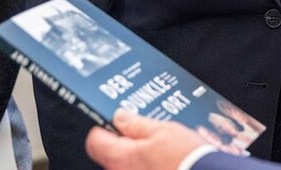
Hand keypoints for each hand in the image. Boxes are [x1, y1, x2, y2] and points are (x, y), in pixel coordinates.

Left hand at [86, 110, 207, 169]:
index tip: (114, 120)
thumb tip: (119, 116)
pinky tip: (163, 158)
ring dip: (137, 152)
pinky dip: (146, 164)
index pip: (94, 140)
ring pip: (126, 163)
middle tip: (143, 129)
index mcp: (121, 157)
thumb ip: (136, 123)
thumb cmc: (185, 158)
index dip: (103, 126)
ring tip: (159, 144)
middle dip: (124, 139)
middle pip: (110, 153)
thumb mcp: (163, 130)